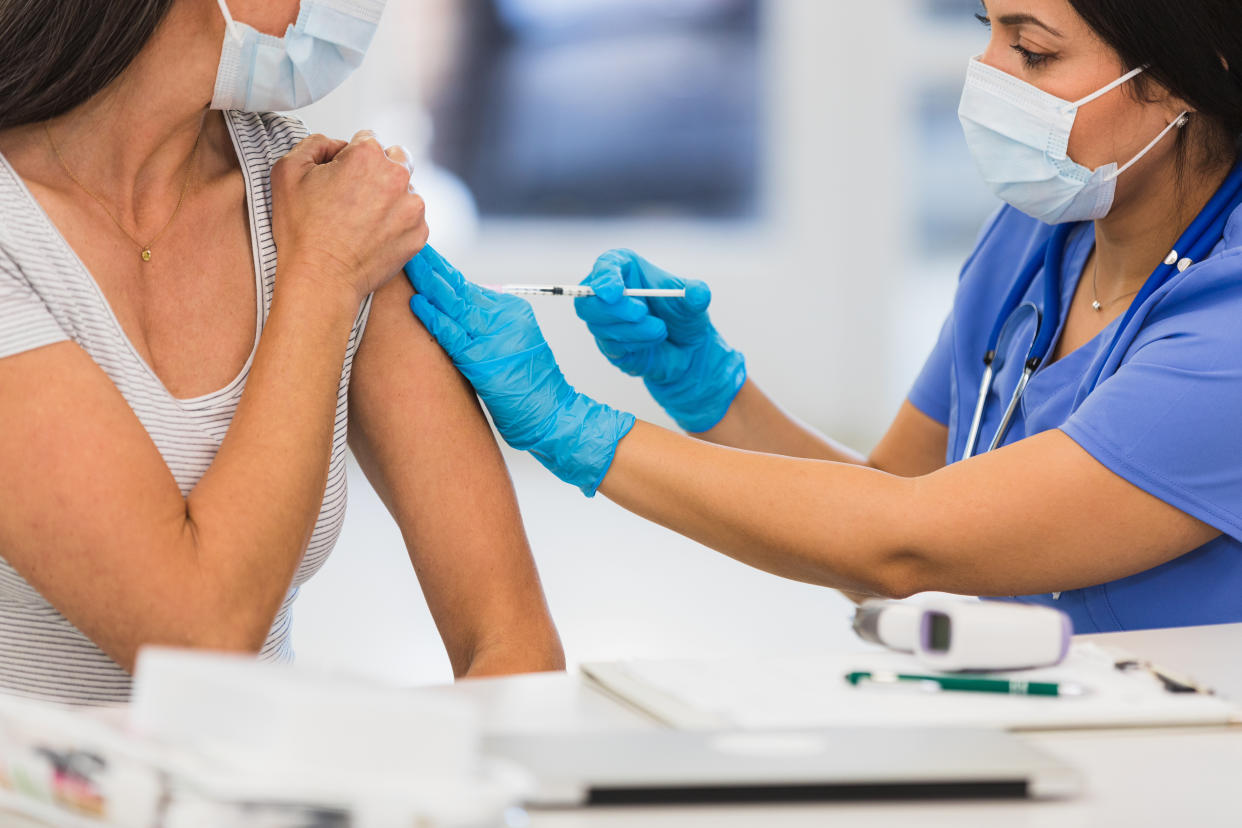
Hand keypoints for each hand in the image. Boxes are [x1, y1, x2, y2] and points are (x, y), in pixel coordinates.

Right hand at [271, 130, 427, 304]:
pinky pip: (412, 219)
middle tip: (355, 196)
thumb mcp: (288, 170)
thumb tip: (336, 145)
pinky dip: (397, 223)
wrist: (321, 279)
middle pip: (395, 159)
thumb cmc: (301, 229)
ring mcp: (413, 208)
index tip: (339, 178)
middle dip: (378, 170)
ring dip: (390, 197)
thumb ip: (314, 143)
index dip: (349, 157)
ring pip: (406, 190)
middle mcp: (398, 177)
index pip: (367, 139)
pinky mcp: (419, 234)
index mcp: (368, 156)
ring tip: (362, 220)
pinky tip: (373, 235)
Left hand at [405, 246, 635, 495]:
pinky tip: (417, 303)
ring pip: (455, 304)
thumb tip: (452, 313)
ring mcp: (495, 338)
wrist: (551, 414)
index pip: (467, 286)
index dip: (442, 271)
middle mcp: (505, 318)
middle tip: (409, 250)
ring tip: (408, 266)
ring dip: (429, 284)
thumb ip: (486, 326)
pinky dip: (434, 318)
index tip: (421, 257)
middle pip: (460, 288)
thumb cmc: (528, 387)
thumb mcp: (511, 345)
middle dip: (432, 268)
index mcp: (511, 311)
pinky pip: (453, 335)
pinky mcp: (484, 360)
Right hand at [575, 249, 745, 432]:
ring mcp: (604, 322)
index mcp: (624, 269)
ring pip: (600, 326)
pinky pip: (611, 345)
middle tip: (641, 312)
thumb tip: (698, 294)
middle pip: (587, 300)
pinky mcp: (608, 346)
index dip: (605, 277)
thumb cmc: (683, 315)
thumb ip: (697, 294)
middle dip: (613, 309)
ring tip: (661, 329)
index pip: (605, 266)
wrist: (688, 349)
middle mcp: (607, 294)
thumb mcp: (694, 301)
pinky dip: (636, 343)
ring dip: (634, 329)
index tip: (614, 292)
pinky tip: (654, 340)